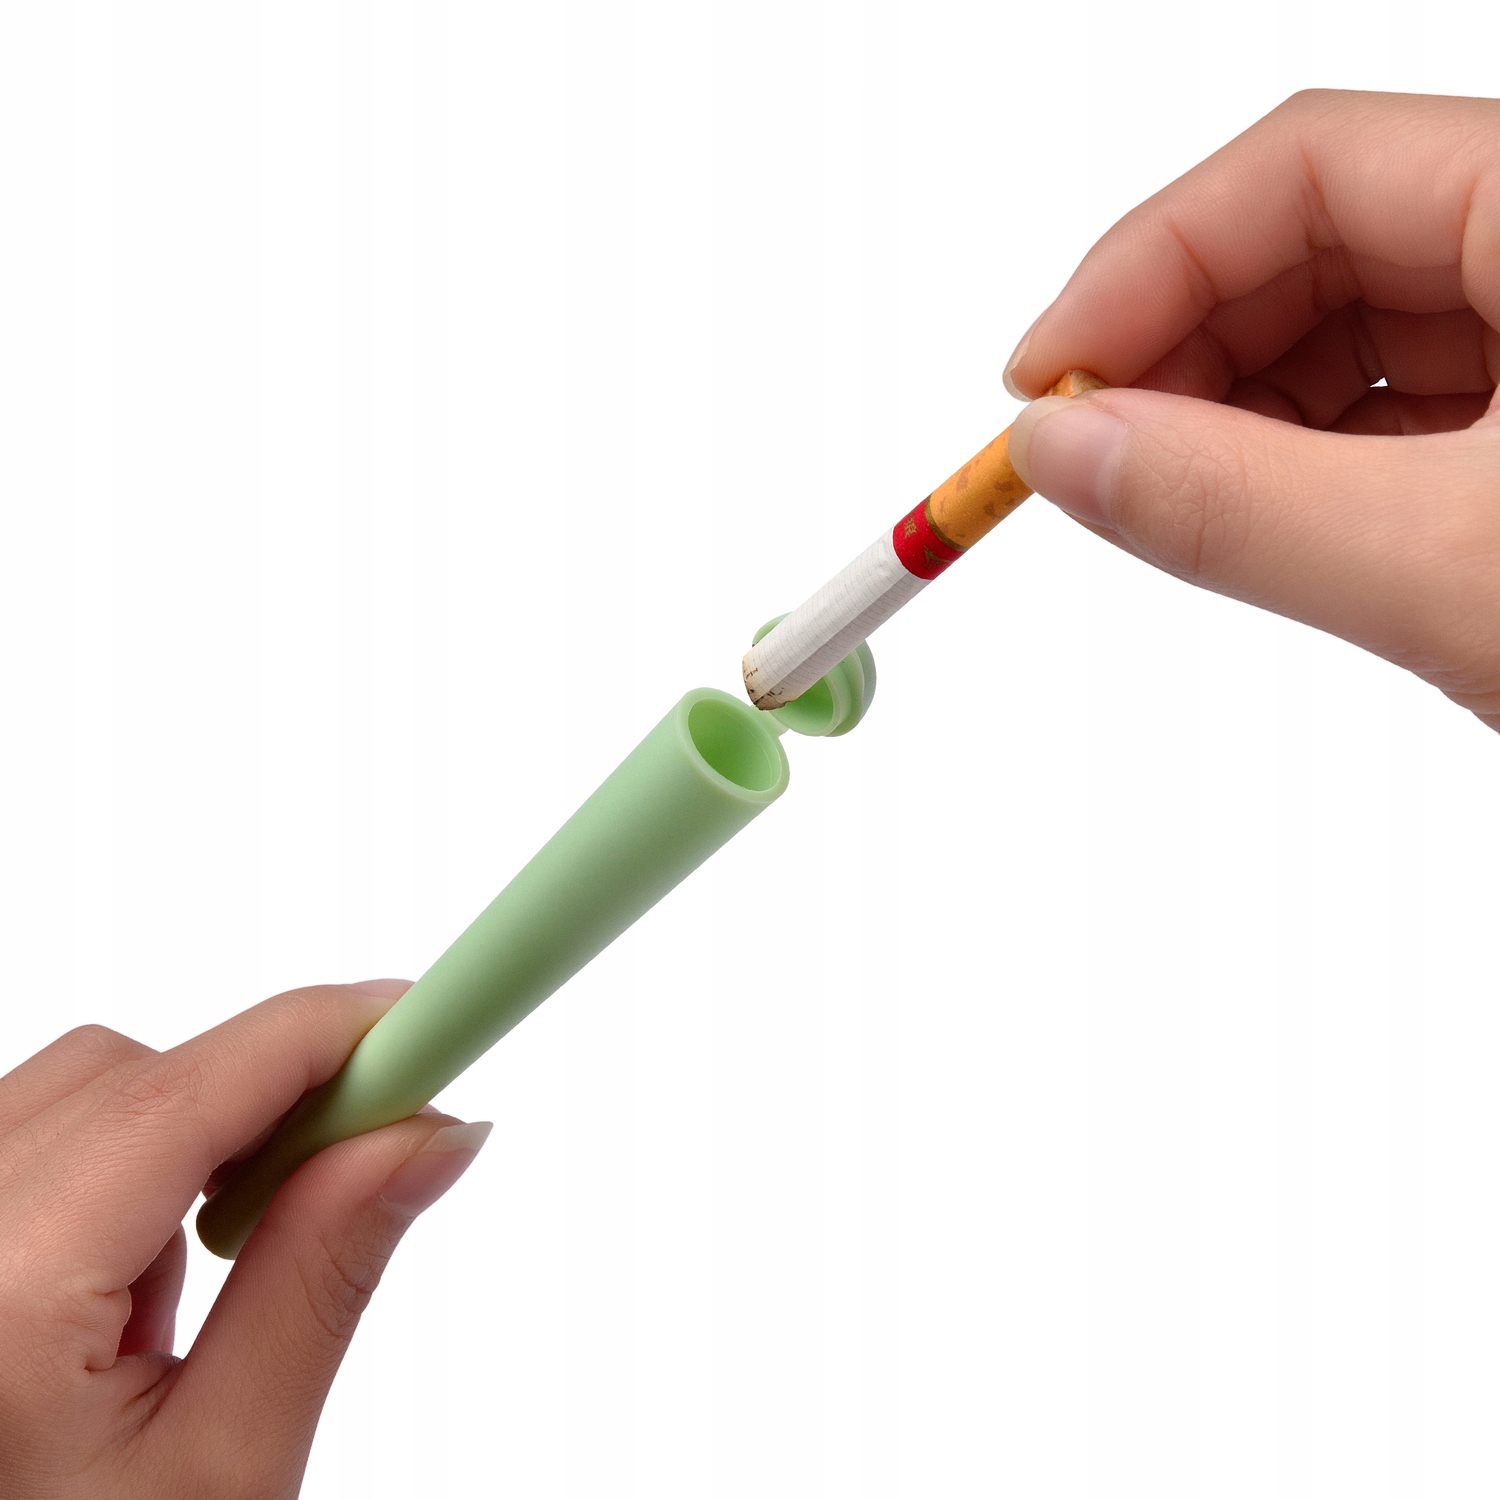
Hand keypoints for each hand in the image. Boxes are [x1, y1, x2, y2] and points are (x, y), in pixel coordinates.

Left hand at [0, 983, 490, 1498]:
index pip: (185, 1091)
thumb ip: (324, 1274)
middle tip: (365, 1158)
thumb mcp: (222, 1472)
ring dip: (183, 1140)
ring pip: (77, 1094)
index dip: (325, 1033)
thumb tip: (431, 1136)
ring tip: (210, 1284)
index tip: (430, 1024)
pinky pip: (28, 1140)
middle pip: (128, 1072)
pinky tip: (128, 1295)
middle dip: (262, 1093)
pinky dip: (114, 1175)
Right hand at [1003, 89, 1499, 732]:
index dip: (1142, 266)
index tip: (1037, 381)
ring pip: (1352, 333)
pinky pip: (1397, 414)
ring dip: (1230, 415)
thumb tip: (1060, 453)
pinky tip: (1254, 522)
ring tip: (1157, 503)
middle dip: (1177, 347)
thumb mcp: (1459, 575)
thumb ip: (1233, 506)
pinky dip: (1303, 467)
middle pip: (1319, 240)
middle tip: (1077, 458)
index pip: (1306, 167)